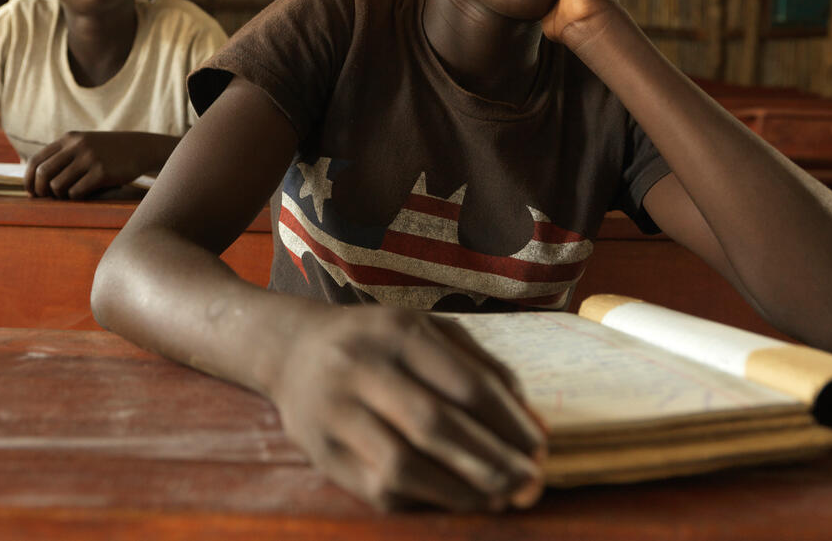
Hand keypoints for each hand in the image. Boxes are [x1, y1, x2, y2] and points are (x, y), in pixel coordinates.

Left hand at [24, 130, 148, 198]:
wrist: (140, 148)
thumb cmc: (108, 152)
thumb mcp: (84, 145)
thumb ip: (63, 155)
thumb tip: (36, 179)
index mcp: (69, 139)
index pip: (36, 160)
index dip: (28, 179)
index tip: (32, 192)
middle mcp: (77, 146)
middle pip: (43, 174)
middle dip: (40, 190)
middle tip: (46, 199)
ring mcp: (90, 158)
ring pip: (58, 185)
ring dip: (59, 196)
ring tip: (68, 196)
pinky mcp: (102, 173)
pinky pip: (76, 192)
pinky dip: (76, 198)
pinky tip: (84, 195)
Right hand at [269, 304, 545, 510]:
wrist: (291, 349)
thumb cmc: (377, 341)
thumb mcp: (428, 330)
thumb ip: (483, 368)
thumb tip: (532, 424)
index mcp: (398, 331)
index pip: (466, 384)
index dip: (510, 423)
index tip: (540, 448)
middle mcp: (362, 367)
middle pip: (436, 426)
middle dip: (493, 462)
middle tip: (530, 484)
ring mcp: (335, 412)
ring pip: (404, 466)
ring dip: (461, 491)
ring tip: (498, 498)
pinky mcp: (321, 452)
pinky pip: (379, 489)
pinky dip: (425, 499)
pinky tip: (455, 498)